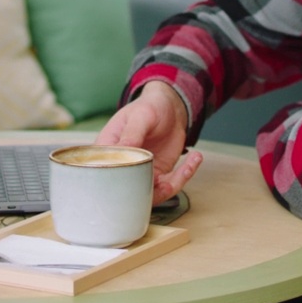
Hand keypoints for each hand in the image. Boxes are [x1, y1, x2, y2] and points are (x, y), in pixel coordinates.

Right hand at [95, 81, 203, 204]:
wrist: (169, 108)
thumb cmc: (149, 107)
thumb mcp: (140, 116)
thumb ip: (132, 133)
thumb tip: (123, 150)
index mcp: (109, 152)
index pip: (105, 173)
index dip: (117, 182)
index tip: (139, 175)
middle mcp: (123, 167)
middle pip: (127, 192)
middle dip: (148, 192)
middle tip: (166, 181)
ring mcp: (141, 173)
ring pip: (150, 194)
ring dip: (172, 185)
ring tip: (188, 166)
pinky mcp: (159, 175)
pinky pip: (170, 186)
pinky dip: (185, 176)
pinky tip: (196, 158)